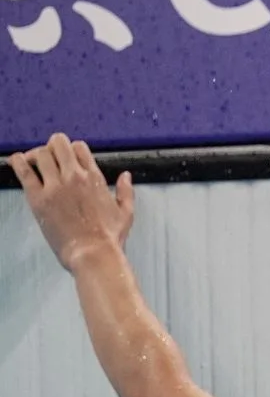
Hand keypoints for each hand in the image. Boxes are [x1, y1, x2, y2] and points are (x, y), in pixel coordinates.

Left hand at [8, 133, 134, 271]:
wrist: (92, 253)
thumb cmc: (109, 237)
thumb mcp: (126, 212)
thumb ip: (126, 190)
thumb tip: (126, 176)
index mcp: (95, 177)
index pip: (79, 147)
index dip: (71, 149)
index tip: (66, 158)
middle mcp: (75, 176)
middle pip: (58, 144)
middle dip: (52, 146)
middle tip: (48, 156)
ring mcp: (55, 186)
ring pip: (40, 154)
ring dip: (36, 155)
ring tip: (32, 162)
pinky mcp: (39, 199)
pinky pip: (24, 173)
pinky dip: (18, 162)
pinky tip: (15, 160)